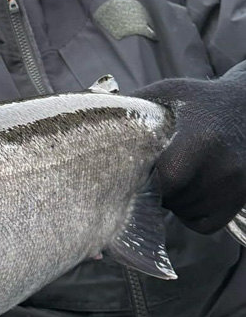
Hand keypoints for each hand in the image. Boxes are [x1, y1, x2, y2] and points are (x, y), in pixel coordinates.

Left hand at [135, 73, 245, 233]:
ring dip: (169, 202)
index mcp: (199, 140)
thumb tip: (87, 121)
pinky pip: (203, 223)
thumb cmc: (199, 99)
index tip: (124, 174)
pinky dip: (189, 213)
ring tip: (169, 176)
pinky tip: (185, 190)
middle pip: (170, 199)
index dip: (140, 182)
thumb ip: (132, 107)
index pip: (163, 180)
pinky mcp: (241, 198)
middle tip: (143, 175)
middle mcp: (223, 167)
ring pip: (184, 213)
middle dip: (151, 192)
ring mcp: (236, 186)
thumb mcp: (166, 93)